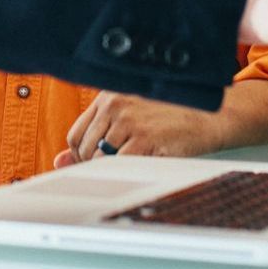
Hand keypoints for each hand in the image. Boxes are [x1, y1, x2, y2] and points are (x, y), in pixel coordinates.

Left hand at [54, 91, 223, 167]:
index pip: (76, 134)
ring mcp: (129, 121)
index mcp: (108, 96)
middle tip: (116, 169)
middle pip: (84, 148)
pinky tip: (142, 166)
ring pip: (99, 159)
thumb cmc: (169, 117)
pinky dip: (126, 172)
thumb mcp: (129, 116)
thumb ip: (95, 134)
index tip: (95, 163)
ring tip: (132, 166)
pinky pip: (120, 165)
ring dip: (111, 170)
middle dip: (94, 165)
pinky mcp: (145, 138)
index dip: (82, 155)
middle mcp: (115, 105)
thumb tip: (59, 161)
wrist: (209, 116)